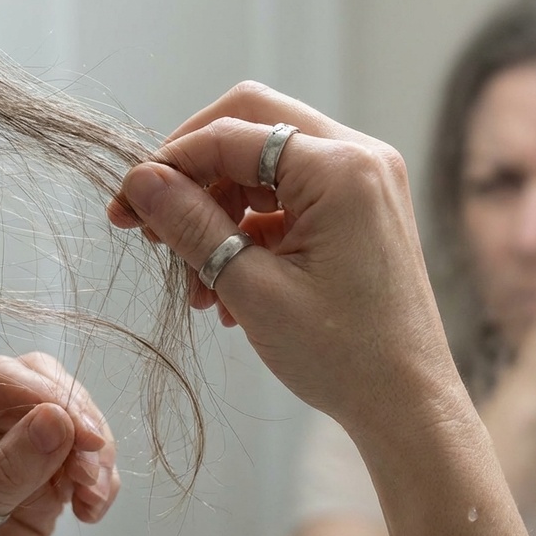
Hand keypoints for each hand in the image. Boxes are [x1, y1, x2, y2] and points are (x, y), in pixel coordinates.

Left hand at [0, 354, 119, 535]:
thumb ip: (5, 473)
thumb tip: (57, 419)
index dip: (45, 396)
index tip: (83, 431)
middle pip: (37, 387)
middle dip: (75, 421)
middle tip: (93, 461)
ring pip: (65, 421)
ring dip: (92, 454)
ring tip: (92, 496)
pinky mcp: (33, 484)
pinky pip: (78, 461)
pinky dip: (96, 479)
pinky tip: (90, 509)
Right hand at [107, 82, 461, 430]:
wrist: (409, 405)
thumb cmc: (343, 357)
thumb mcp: (252, 290)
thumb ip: (191, 226)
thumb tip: (140, 181)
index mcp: (341, 168)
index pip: (230, 135)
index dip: (168, 166)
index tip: (126, 208)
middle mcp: (360, 157)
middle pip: (250, 130)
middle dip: (193, 177)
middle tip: (152, 226)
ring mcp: (365, 182)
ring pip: (265, 166)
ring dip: (218, 214)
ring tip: (195, 284)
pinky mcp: (361, 209)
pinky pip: (289, 198)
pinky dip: (250, 232)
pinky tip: (226, 288)